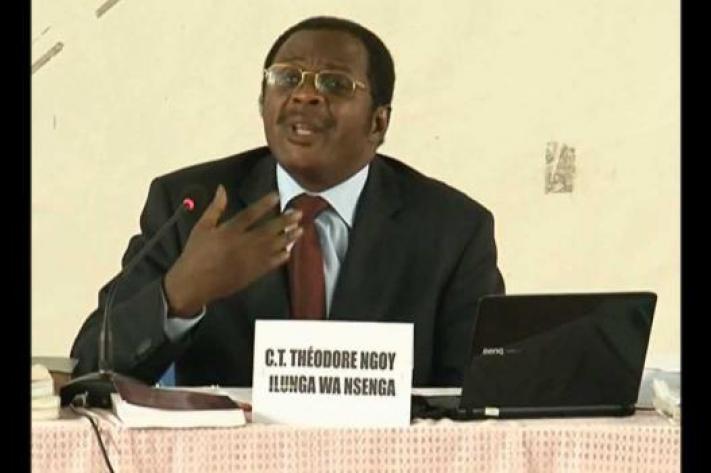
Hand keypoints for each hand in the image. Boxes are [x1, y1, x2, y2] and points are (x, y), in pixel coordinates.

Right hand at [164, 185, 301, 316]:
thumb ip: (215, 208)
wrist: (194, 284)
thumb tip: (222, 188)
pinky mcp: (252, 273)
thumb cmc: (196, 253)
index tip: (277, 196)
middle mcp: (243, 244)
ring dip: (288, 238)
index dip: (265, 204)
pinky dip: (281, 257)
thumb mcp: (201, 227)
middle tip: (299, 214)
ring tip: (301, 230)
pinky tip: (289, 251)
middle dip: (285, 221)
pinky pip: (271, 264)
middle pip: (268, 230)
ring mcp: (250, 260)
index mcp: (229, 231)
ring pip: (273, 246)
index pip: (250, 214)